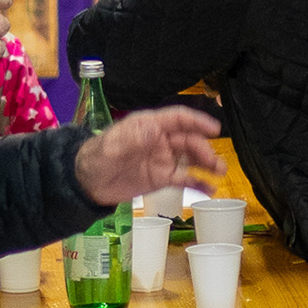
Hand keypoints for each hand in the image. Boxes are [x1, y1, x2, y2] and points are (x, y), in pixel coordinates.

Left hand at [74, 105, 227, 208]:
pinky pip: (184, 178)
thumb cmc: (96, 158)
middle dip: (204, 148)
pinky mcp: (162, 178)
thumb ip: (133, 138)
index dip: (197, 121)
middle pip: (188, 139)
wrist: (87, 183)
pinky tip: (210, 189)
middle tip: (213, 163)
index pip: (178, 118)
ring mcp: (162, 159)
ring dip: (207, 163)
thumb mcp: (112, 146)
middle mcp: (160, 140)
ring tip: (219, 172)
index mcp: (149, 125)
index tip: (214, 128)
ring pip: (190, 158)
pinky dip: (198, 182)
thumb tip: (154, 129)